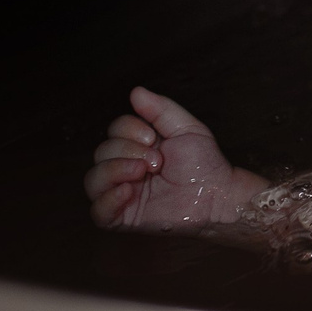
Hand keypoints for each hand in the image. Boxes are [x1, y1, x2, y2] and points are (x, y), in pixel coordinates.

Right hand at [86, 87, 267, 228]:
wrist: (218, 196)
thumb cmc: (205, 164)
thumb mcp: (187, 128)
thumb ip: (161, 110)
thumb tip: (135, 92)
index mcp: (137, 148)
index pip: (113, 131)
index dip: (128, 130)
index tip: (154, 138)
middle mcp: (125, 169)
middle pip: (101, 153)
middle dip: (127, 151)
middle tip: (157, 161)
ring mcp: (122, 195)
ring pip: (93, 180)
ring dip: (114, 171)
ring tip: (142, 172)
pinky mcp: (124, 218)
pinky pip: (98, 213)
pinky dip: (107, 200)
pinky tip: (128, 191)